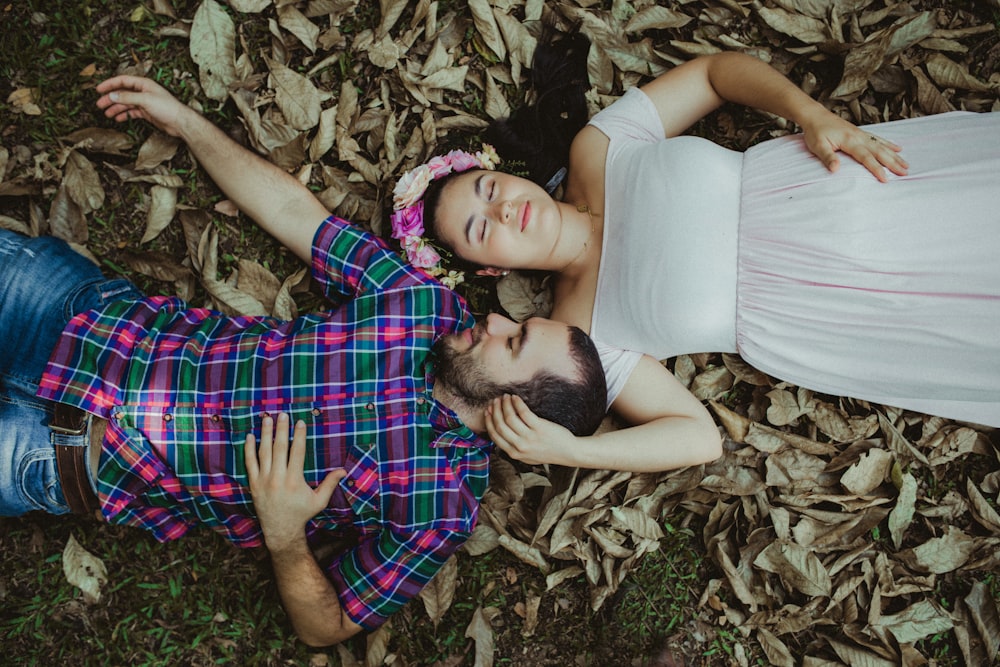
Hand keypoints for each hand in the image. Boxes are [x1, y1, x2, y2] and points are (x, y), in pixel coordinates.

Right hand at [95, 76, 191, 136]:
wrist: (179, 122)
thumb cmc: (168, 108)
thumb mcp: (145, 100)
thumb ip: (128, 97)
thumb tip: (113, 95)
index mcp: (143, 84)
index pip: (122, 81)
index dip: (110, 84)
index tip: (99, 89)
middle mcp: (143, 91)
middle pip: (122, 93)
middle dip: (110, 98)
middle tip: (100, 104)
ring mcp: (144, 102)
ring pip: (126, 103)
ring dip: (116, 108)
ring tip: (107, 113)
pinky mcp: (147, 112)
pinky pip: (132, 112)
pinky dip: (125, 114)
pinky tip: (118, 118)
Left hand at [244, 413, 344, 551]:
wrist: (280, 530)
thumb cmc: (302, 514)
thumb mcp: (319, 501)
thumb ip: (330, 483)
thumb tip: (344, 470)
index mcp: (295, 480)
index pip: (297, 452)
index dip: (299, 435)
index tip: (300, 422)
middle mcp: (278, 478)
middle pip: (279, 448)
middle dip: (281, 429)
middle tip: (282, 414)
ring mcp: (264, 481)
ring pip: (264, 452)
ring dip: (266, 434)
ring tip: (267, 419)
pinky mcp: (254, 484)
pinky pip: (250, 463)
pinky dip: (249, 449)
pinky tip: (250, 436)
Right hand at [485, 394, 575, 465]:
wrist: (568, 452)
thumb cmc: (547, 452)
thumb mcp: (527, 456)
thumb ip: (513, 448)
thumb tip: (499, 433)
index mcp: (514, 454)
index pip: (495, 435)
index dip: (489, 421)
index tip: (488, 411)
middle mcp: (520, 446)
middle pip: (500, 425)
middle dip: (495, 410)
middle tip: (495, 401)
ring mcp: (530, 437)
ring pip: (510, 417)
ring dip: (505, 405)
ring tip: (506, 397)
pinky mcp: (539, 428)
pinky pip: (523, 412)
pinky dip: (517, 403)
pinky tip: (516, 398)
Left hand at [799, 109, 908, 181]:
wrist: (815, 116)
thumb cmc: (815, 132)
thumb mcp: (818, 146)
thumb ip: (827, 157)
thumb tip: (835, 169)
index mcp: (849, 141)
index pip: (866, 157)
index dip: (876, 169)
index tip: (886, 179)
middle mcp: (859, 136)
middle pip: (879, 151)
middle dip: (893, 163)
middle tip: (905, 173)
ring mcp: (861, 134)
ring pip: (882, 145)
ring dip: (895, 155)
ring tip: (906, 164)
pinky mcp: (860, 133)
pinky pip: (878, 139)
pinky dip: (889, 144)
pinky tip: (898, 148)